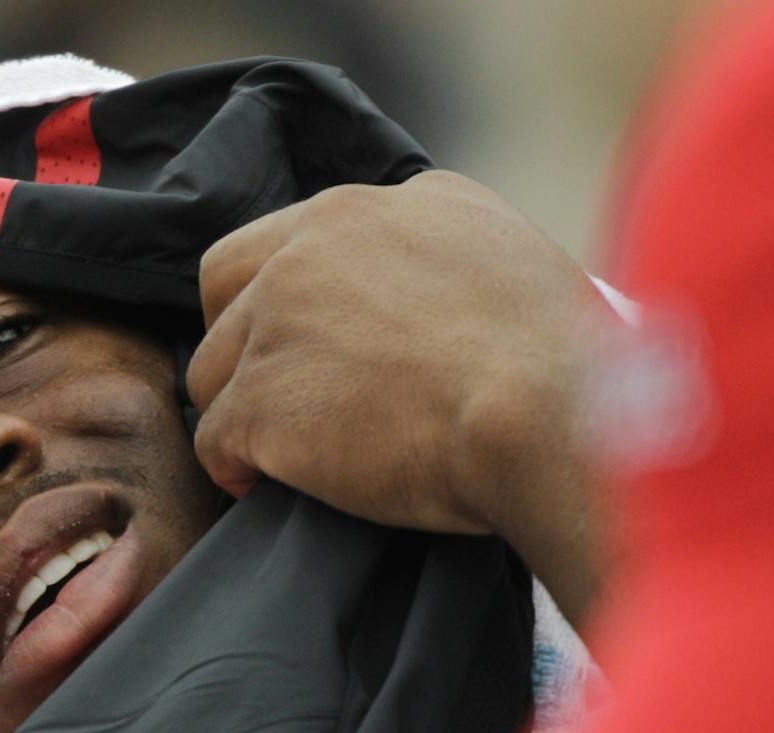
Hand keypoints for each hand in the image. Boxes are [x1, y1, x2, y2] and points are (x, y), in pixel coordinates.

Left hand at [187, 170, 611, 623]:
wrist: (552, 414)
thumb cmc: (559, 361)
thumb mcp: (509, 259)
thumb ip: (444, 256)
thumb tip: (431, 295)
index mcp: (380, 206)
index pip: (289, 238)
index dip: (286, 295)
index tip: (312, 343)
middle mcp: (314, 246)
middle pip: (227, 289)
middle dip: (240, 341)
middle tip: (279, 395)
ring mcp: (277, 321)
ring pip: (214, 368)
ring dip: (244, 410)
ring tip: (287, 454)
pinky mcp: (259, 400)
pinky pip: (214, 440)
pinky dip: (236, 468)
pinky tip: (266, 486)